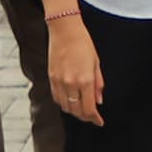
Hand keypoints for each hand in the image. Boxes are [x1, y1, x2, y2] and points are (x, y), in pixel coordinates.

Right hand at [45, 10, 104, 124]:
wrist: (64, 30)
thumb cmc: (83, 43)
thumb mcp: (96, 63)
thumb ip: (98, 84)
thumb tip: (99, 100)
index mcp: (85, 80)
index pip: (89, 108)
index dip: (95, 119)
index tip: (99, 121)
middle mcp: (71, 83)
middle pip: (77, 111)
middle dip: (85, 117)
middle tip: (92, 117)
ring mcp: (59, 82)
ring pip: (66, 107)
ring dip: (74, 111)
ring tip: (82, 110)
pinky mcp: (51, 78)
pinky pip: (56, 98)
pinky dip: (64, 103)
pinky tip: (70, 101)